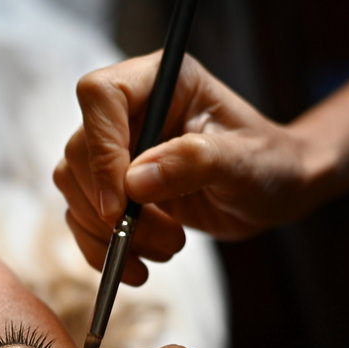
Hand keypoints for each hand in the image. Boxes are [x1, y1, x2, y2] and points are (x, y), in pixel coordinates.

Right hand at [54, 53, 326, 284]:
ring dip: (110, 232)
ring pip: (74, 188)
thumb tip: (134, 182)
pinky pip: (82, 218)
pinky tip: (138, 268)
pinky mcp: (112, 187)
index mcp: (162, 80)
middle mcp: (130, 109)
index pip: (101, 97)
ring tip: (169, 248)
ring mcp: (117, 149)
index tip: (121, 204)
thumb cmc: (269, 163)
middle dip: (113, 207)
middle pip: (79, 150)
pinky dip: (102, 249)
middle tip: (167, 239)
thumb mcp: (244, 162)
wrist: (274, 189)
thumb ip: (194, 162)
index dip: (102, 150)